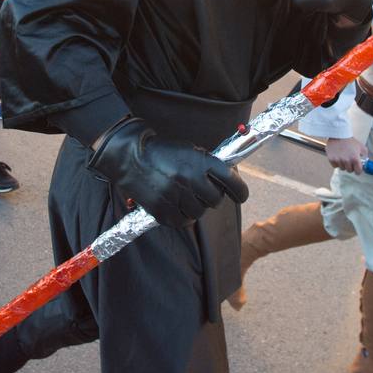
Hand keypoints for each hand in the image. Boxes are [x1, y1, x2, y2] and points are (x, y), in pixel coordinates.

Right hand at [88, 117, 248, 227]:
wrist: (131, 156)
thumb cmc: (164, 153)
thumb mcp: (190, 151)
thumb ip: (209, 166)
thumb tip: (229, 181)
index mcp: (201, 162)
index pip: (231, 181)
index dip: (240, 191)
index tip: (241, 195)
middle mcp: (190, 179)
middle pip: (215, 200)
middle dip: (212, 197)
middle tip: (202, 191)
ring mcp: (175, 195)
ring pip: (199, 212)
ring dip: (195, 207)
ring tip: (185, 196)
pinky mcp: (162, 209)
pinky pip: (182, 222)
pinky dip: (182, 216)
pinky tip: (177, 206)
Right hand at [325, 137, 366, 172]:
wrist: (339, 135)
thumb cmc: (350, 141)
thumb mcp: (361, 147)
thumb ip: (365, 156)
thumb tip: (365, 162)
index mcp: (355, 158)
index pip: (358, 171)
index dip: (358, 170)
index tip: (357, 168)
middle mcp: (347, 161)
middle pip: (350, 171)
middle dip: (350, 167)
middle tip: (349, 160)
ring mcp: (339, 160)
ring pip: (342, 168)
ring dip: (343, 164)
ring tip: (343, 157)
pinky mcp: (331, 159)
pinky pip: (335, 166)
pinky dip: (336, 163)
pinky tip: (338, 157)